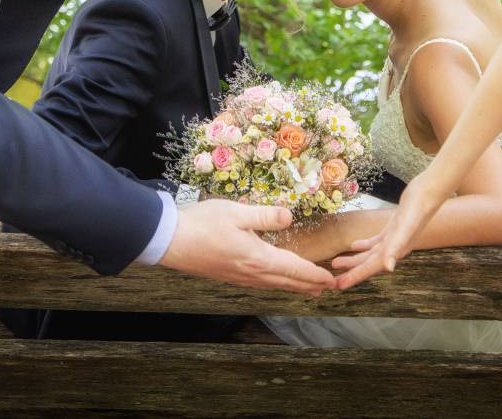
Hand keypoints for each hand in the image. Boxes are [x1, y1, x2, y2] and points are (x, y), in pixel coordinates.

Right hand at [160, 199, 334, 294]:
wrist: (170, 241)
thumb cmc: (202, 224)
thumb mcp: (236, 213)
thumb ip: (265, 216)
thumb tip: (289, 217)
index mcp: (257, 259)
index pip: (294, 269)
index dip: (314, 275)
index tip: (332, 280)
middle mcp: (251, 273)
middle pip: (287, 282)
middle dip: (309, 285)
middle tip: (329, 288)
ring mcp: (239, 277)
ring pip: (273, 285)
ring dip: (293, 286)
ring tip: (308, 288)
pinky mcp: (228, 276)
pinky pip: (260, 284)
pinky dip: (276, 284)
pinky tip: (274, 281)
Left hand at [331, 173, 444, 289]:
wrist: (427, 193)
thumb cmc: (417, 210)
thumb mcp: (405, 228)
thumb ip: (396, 248)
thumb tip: (388, 268)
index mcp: (395, 251)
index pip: (371, 268)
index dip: (355, 277)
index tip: (339, 286)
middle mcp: (394, 249)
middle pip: (368, 264)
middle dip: (351, 272)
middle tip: (333, 281)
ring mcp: (393, 239)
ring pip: (369, 254)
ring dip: (354, 260)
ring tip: (336, 263)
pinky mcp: (392, 229)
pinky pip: (375, 242)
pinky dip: (363, 246)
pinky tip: (353, 246)